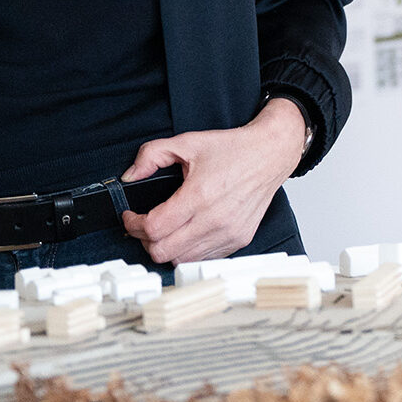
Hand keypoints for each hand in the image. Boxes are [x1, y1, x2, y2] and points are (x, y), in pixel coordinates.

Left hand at [120, 98, 306, 263]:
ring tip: (165, 230)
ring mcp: (228, 233)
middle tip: (143, 224)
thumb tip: (130, 175)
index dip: (133, 225)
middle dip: (145, 239)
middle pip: (162, 251)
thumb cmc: (234, 149)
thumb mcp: (188, 142)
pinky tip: (187, 233)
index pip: (153, 228)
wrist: (271, 153)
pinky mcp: (238, 240)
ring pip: (182, 260)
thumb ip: (152, 155)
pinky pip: (203, 258)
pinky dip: (189, 250)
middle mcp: (214, 220)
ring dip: (167, 247)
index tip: (131, 217)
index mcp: (199, 195)